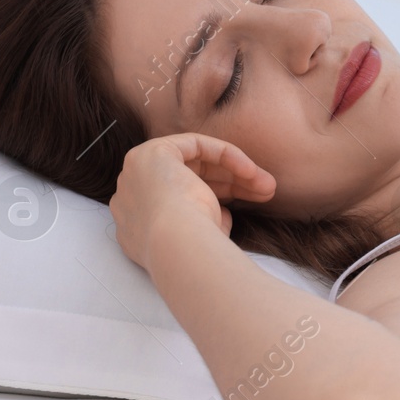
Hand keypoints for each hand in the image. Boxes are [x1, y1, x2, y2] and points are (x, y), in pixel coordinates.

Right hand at [109, 133, 275, 271]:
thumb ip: (208, 225)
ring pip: (194, 164)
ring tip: (269, 187)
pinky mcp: (150, 153)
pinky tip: (251, 171)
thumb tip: (224, 217)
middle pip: (187, 182)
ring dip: (235, 173)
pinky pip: (195, 145)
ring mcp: (136, 175)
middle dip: (230, 186)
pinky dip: (225, 154)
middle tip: (264, 194)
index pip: (179, 205)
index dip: (216, 202)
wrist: (177, 246)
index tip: (244, 210)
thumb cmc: (192, 254)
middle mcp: (131, 200)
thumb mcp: (202, 241)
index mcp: (137, 228)